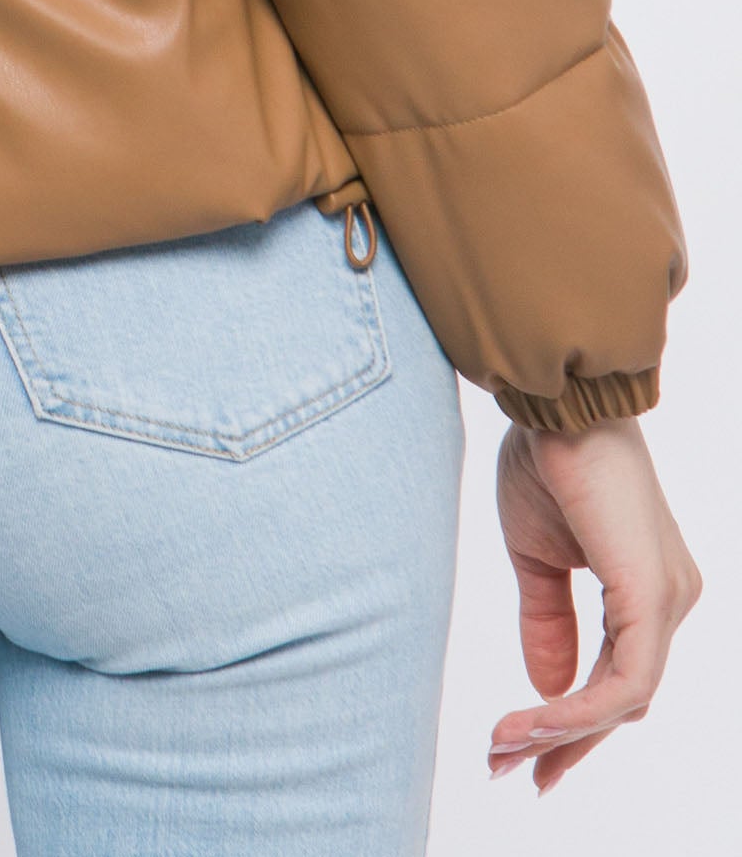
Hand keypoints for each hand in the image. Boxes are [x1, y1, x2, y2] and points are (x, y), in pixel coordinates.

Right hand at [489, 414, 698, 793]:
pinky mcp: (653, 596)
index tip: (520, 751)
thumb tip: (545, 689)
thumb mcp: (537, 557)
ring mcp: (670, 598)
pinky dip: (576, 708)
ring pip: (627, 698)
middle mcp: (673, 598)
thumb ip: (548, 622)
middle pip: (628, 700)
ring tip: (504, 746)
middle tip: (511, 773)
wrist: (554, 404)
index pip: (620, 676)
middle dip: (567, 743)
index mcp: (649, 586)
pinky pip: (626, 681)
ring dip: (563, 731)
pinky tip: (534, 720)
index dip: (572, 720)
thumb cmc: (548, 460)